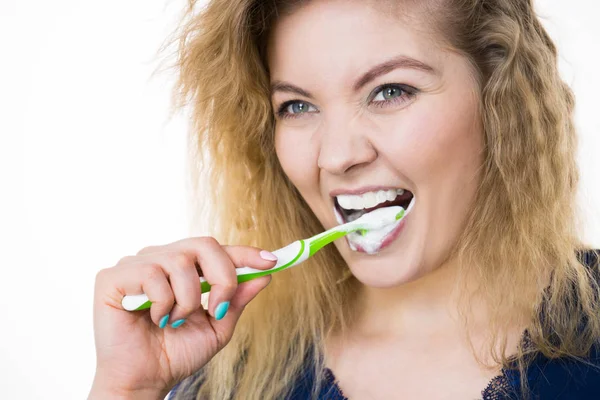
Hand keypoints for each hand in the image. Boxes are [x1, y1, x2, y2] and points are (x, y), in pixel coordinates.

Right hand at [89, 237, 275, 398]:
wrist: (145, 380)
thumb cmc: (176, 353)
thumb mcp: (217, 326)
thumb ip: (236, 299)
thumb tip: (264, 275)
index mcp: (184, 268)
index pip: (217, 249)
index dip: (245, 252)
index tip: (272, 261)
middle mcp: (160, 259)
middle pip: (203, 244)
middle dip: (221, 276)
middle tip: (217, 308)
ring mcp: (135, 265)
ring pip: (179, 260)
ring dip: (187, 299)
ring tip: (175, 322)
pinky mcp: (113, 277)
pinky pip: (151, 273)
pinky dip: (162, 302)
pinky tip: (155, 319)